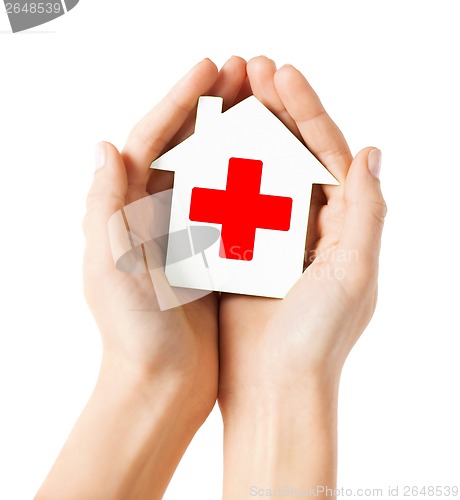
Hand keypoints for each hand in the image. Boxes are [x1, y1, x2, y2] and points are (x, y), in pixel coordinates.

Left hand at [38, 57, 249, 499]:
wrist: (162, 384)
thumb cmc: (134, 334)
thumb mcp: (109, 269)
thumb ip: (104, 208)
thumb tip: (105, 146)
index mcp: (125, 212)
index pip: (149, 140)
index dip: (178, 100)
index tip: (210, 68)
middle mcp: (152, 214)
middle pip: (182, 146)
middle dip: (210, 106)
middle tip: (244, 72)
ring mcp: (184, 231)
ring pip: (211, 170)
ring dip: (233, 135)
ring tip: (262, 104)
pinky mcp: (210, 252)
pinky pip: (232, 204)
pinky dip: (249, 179)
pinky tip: (274, 160)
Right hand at [218, 56, 385, 497]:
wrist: (274, 388)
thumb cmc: (318, 339)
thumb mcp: (355, 273)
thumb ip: (368, 212)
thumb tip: (372, 152)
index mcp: (343, 225)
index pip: (328, 153)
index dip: (307, 111)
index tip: (280, 74)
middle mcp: (311, 226)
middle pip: (293, 154)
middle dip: (274, 109)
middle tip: (249, 69)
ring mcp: (273, 236)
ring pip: (258, 172)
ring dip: (244, 133)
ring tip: (226, 96)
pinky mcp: (241, 252)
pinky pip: (229, 203)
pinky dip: (219, 173)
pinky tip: (203, 147)